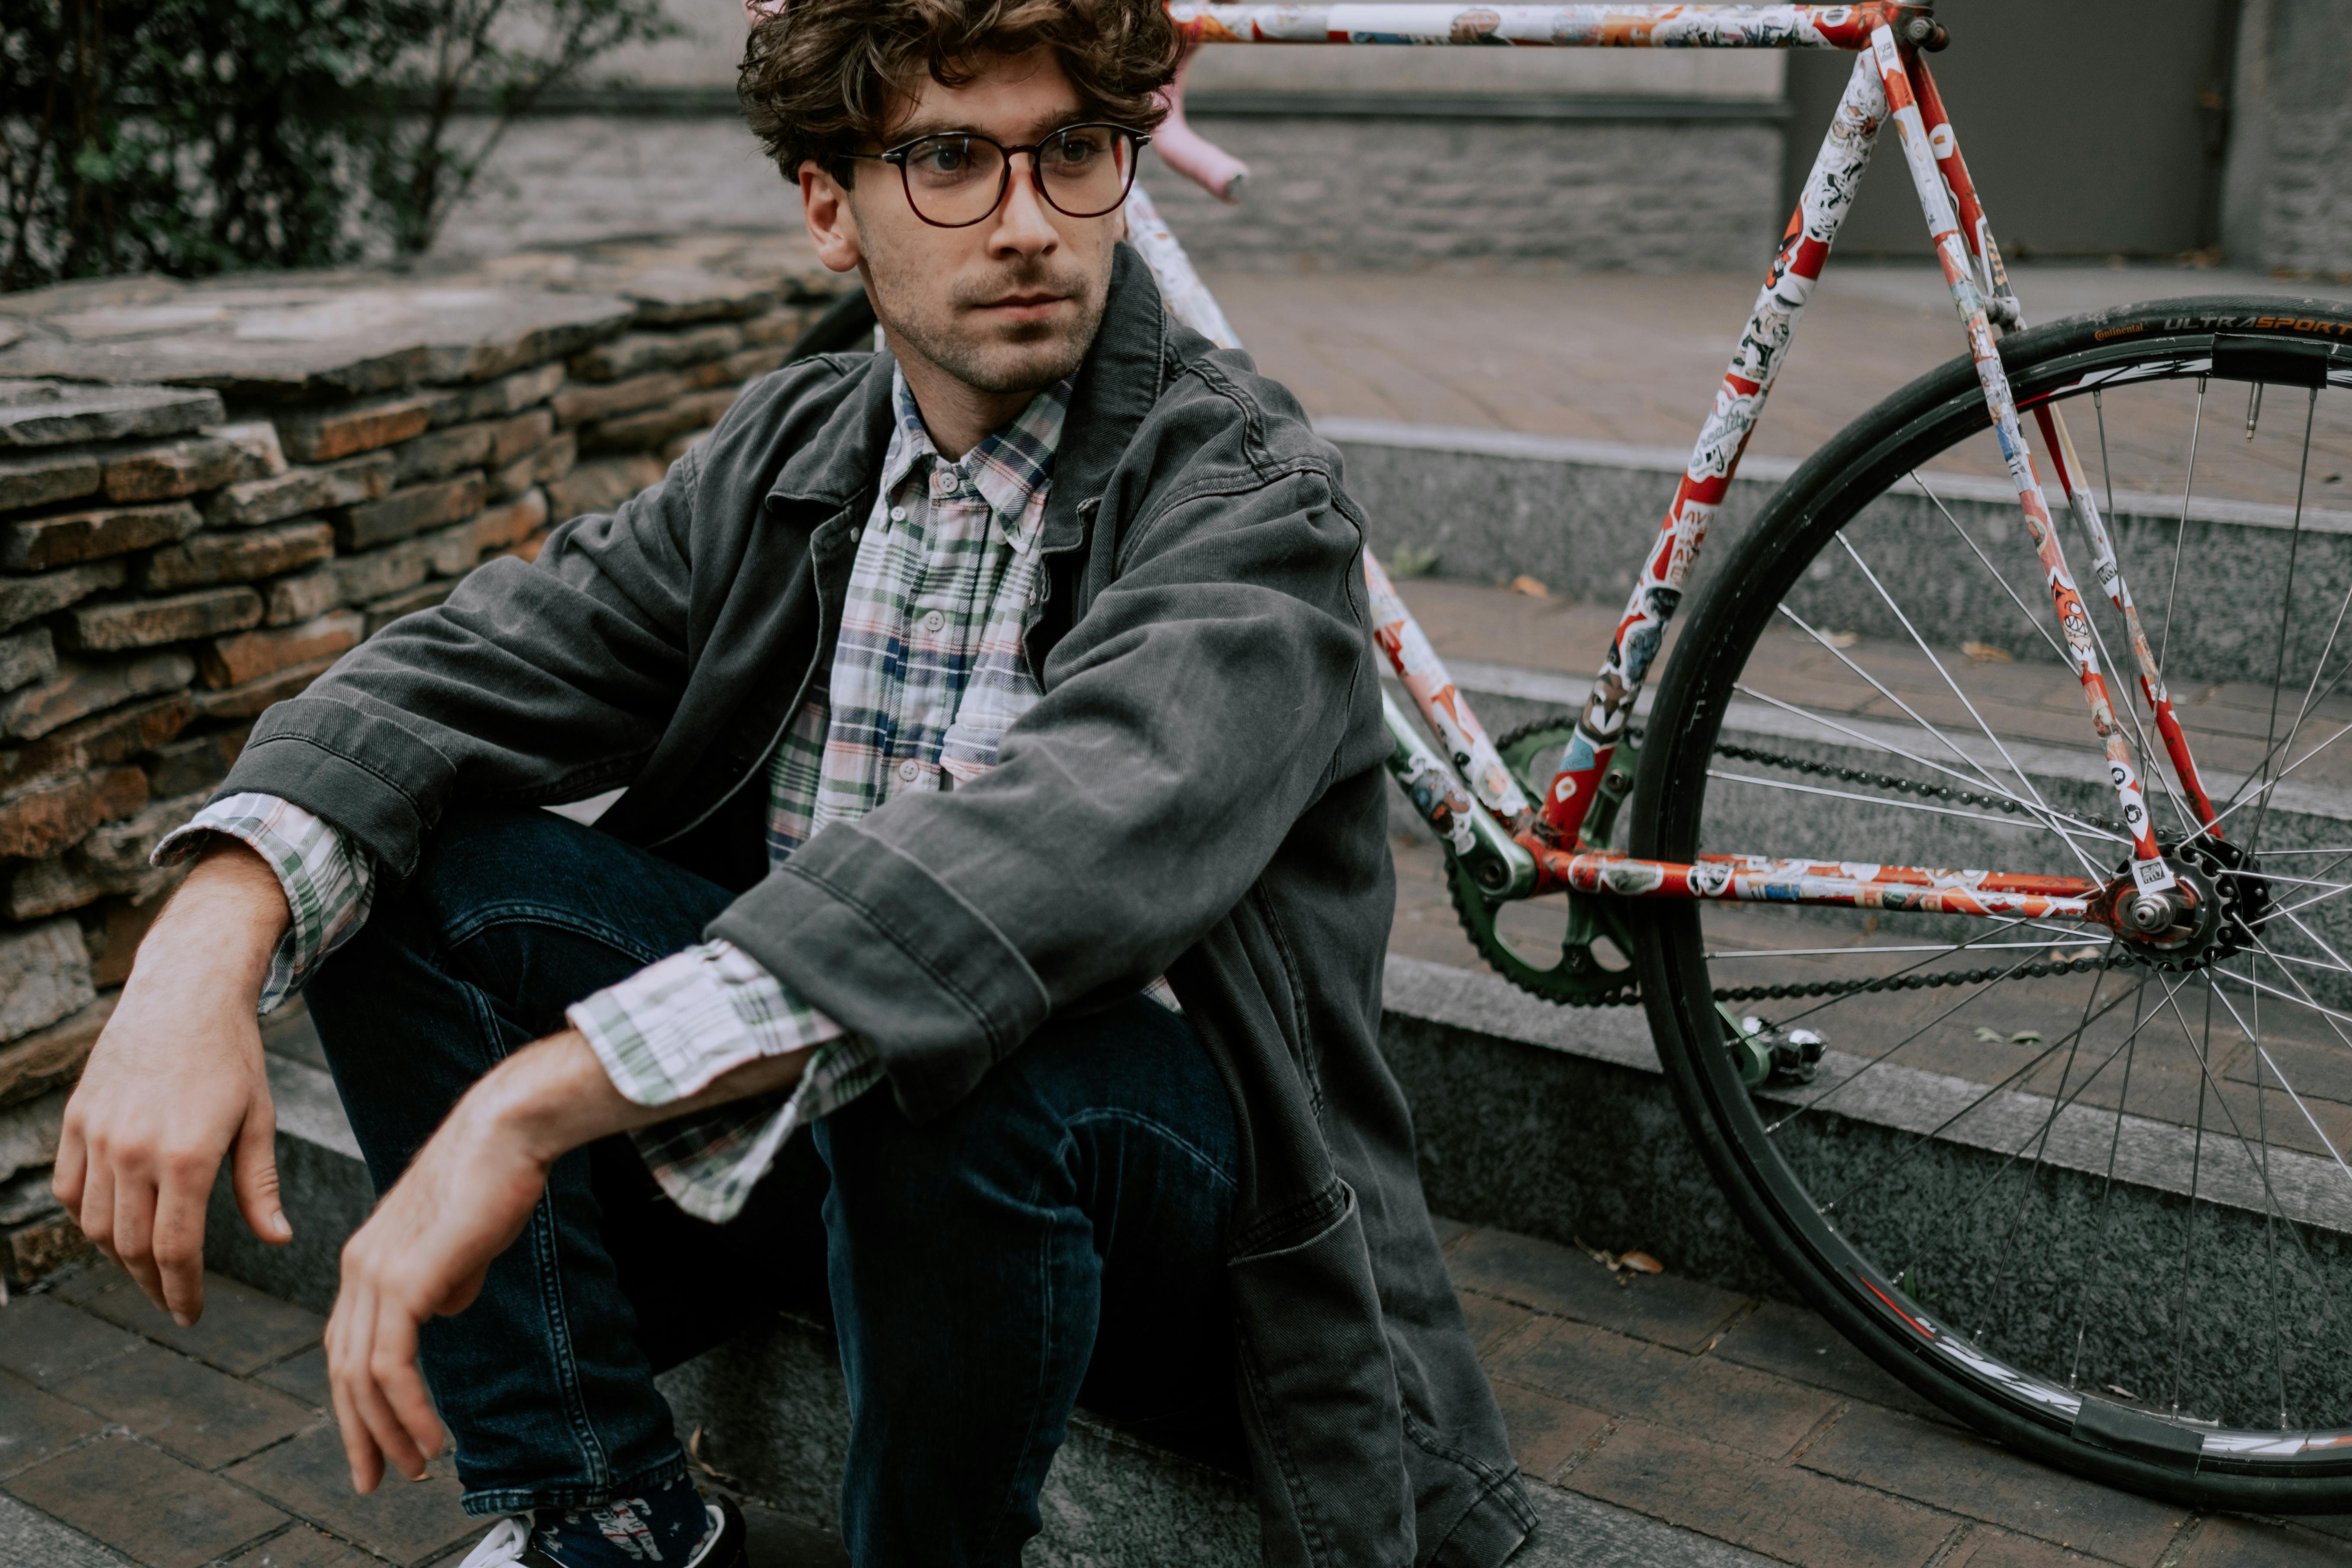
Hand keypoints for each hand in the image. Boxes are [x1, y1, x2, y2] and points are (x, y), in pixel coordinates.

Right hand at [53, 839, 292, 1324]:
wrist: (185, 996)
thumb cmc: (232, 1059)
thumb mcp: (258, 1120)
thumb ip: (260, 1186)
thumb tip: (279, 1240)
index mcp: (186, 1157)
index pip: (175, 1250)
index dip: (182, 1291)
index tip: (191, 1315)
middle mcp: (133, 1152)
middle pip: (131, 1247)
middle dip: (153, 1284)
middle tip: (172, 1301)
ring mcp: (97, 1136)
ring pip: (94, 1225)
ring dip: (118, 1256)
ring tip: (148, 1266)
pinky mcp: (75, 1120)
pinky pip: (69, 1189)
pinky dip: (87, 1216)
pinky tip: (114, 1223)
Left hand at [323, 1054, 555, 1490]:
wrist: (505, 1130)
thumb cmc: (496, 1175)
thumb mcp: (464, 1239)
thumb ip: (447, 1276)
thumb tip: (445, 1309)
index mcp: (368, 1257)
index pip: (349, 1343)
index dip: (359, 1398)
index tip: (380, 1439)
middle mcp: (359, 1268)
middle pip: (343, 1369)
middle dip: (360, 1432)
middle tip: (377, 1477)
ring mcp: (376, 1274)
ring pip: (363, 1377)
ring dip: (387, 1432)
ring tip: (413, 1468)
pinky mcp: (403, 1281)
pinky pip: (391, 1365)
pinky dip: (407, 1410)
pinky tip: (429, 1439)